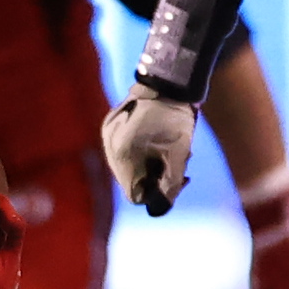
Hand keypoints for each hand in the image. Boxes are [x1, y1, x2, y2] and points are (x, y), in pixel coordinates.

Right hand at [100, 87, 196, 215]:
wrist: (169, 80)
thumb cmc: (176, 118)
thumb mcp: (179, 154)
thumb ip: (169, 185)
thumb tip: (158, 209)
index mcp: (124, 154)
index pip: (134, 194)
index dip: (157, 195)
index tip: (179, 181)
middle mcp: (110, 146)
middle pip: (130, 180)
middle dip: (154, 178)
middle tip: (179, 166)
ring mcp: (108, 134)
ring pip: (127, 165)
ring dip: (148, 165)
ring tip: (170, 152)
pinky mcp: (110, 125)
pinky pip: (123, 149)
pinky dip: (141, 151)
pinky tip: (157, 142)